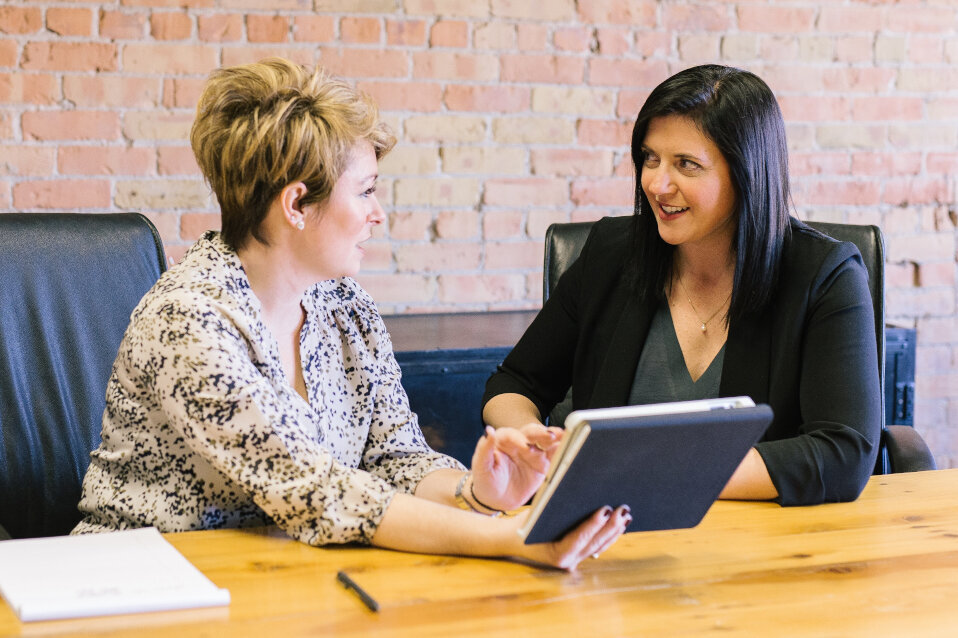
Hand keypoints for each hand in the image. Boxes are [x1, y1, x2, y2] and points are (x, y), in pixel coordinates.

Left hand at [470, 425, 561, 511]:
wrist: (496, 500)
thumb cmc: (486, 481)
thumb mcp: (481, 467)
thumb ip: (484, 449)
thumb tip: (488, 431)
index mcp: (503, 440)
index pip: (512, 434)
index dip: (518, 439)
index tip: (524, 446)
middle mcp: (519, 442)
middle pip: (531, 433)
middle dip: (541, 433)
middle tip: (550, 436)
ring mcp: (533, 452)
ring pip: (545, 441)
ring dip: (554, 438)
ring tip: (564, 436)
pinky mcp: (543, 463)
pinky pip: (554, 454)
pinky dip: (562, 450)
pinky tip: (571, 446)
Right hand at [513, 505, 631, 570]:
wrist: (513, 540)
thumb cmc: (524, 525)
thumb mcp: (536, 515)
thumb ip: (555, 508)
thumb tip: (579, 492)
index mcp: (556, 554)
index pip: (579, 538)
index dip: (594, 524)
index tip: (606, 510)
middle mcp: (568, 562)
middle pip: (594, 543)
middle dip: (611, 526)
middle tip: (623, 509)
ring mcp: (574, 561)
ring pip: (599, 546)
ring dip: (614, 531)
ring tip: (626, 515)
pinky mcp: (578, 555)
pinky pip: (597, 546)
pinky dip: (609, 535)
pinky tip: (619, 524)